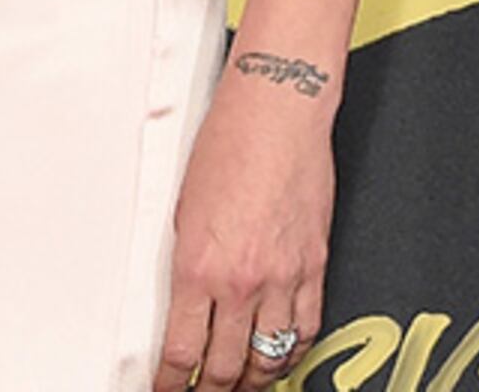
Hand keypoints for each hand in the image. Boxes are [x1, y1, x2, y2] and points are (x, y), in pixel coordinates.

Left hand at [153, 62, 331, 389]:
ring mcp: (283, 278)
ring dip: (251, 381)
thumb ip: (187, 264)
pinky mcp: (315, 267)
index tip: (164, 389)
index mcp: (198, 268)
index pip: (181, 351)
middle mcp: (242, 282)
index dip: (169, 382)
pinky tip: (279, 358)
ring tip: (239, 386)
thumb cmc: (226, 146)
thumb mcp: (183, 210)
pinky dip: (291, 353)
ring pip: (268, 359)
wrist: (277, 113)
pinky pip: (306, 330)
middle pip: (225, 367)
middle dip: (209, 391)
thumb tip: (184, 303)